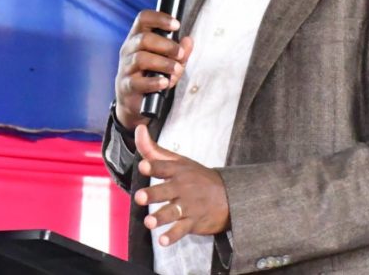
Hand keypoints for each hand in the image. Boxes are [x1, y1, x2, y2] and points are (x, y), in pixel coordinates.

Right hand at [114, 11, 193, 129]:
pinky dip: (154, 82)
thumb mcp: (170, 61)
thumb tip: (188, 40)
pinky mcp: (126, 86)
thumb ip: (181, 51)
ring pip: (141, 58)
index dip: (159, 18)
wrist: (136, 102)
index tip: (176, 25)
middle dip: (167, 46)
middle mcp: (128, 50)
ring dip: (163, 63)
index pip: (143, 18)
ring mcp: (125, 68)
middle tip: (180, 55)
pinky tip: (165, 83)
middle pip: (144, 39)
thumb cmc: (153, 75)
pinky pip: (138, 82)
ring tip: (176, 70)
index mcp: (138, 38)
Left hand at [133, 124, 230, 245]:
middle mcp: (183, 188)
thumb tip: (139, 128)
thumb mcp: (178, 161)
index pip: (164, 167)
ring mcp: (188, 206)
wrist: (229, 196)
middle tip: (141, 197)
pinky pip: (182, 230)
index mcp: (178, 171)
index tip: (144, 166)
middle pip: (166, 191)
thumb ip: (153, 149)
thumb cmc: (197, 178)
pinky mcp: (193, 222)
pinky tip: (163, 240)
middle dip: (153, 194)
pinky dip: (173, 236)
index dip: (154, 166)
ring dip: (160, 217)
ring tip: (149, 222)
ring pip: (172, 212)